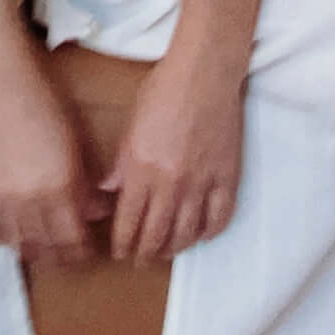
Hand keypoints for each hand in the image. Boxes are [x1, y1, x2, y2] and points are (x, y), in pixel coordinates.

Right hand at [0, 66, 108, 267]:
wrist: (6, 85)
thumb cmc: (50, 106)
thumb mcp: (80, 144)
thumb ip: (88, 184)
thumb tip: (97, 213)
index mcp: (62, 187)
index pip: (75, 240)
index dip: (84, 250)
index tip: (90, 248)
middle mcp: (32, 200)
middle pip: (50, 249)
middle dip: (65, 256)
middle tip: (72, 253)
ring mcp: (3, 199)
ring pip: (21, 246)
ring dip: (37, 253)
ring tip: (46, 248)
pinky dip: (5, 239)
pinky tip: (16, 234)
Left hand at [102, 42, 244, 265]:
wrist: (205, 73)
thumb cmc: (163, 91)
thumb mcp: (130, 127)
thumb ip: (120, 165)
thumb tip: (107, 192)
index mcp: (142, 170)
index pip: (130, 222)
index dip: (123, 243)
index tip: (120, 252)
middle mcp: (171, 183)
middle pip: (157, 234)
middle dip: (145, 253)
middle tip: (141, 260)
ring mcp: (202, 182)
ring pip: (187, 232)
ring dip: (174, 248)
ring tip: (166, 252)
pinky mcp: (227, 177)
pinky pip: (219, 217)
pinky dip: (209, 232)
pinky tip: (201, 235)